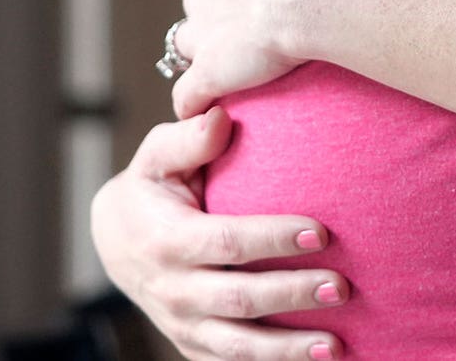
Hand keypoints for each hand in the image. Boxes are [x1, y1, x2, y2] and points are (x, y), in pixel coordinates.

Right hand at [91, 107, 346, 359]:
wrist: (114, 241)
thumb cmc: (151, 189)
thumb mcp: (157, 158)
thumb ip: (187, 139)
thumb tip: (219, 118)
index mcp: (165, 241)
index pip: (226, 242)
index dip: (272, 239)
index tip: (319, 231)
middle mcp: (172, 290)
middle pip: (238, 299)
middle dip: (291, 294)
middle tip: (340, 286)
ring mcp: (182, 324)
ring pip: (238, 347)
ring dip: (289, 348)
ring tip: (337, 344)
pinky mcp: (194, 346)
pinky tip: (318, 360)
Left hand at [172, 0, 354, 118]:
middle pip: (201, 1)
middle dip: (220, 12)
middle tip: (258, 23)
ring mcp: (203, 32)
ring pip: (189, 45)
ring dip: (205, 56)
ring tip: (232, 71)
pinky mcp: (209, 73)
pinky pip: (190, 96)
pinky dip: (197, 104)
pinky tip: (211, 114)